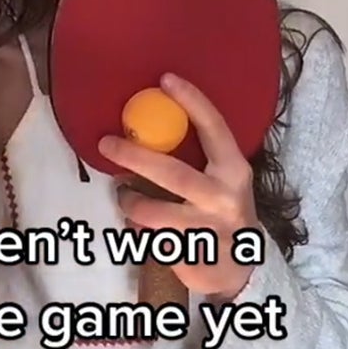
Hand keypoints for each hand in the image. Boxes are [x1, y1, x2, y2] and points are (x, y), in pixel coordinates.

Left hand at [100, 74, 261, 299]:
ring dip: (130, 202)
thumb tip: (155, 128)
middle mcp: (224, 197)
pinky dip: (136, 232)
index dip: (192, 102)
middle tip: (106, 143)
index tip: (166, 80)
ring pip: (153, 213)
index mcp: (235, 170)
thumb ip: (202, 159)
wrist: (240, 268)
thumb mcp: (225, 182)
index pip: (214, 129)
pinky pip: (148, 240)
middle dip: (135, 157)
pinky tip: (139, 229)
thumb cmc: (224, 213)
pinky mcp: (190, 255)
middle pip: (172, 173)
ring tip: (123, 196)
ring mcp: (207, 229)